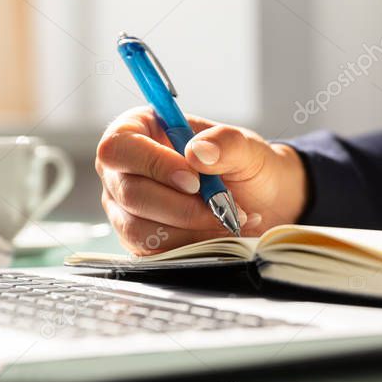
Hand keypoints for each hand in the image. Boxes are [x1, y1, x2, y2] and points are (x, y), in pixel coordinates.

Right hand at [96, 106, 307, 254]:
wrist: (261, 203)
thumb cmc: (245, 166)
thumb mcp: (246, 147)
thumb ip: (226, 143)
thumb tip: (198, 152)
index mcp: (139, 129)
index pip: (121, 147)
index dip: (154, 164)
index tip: (194, 180)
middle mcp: (123, 169)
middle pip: (129, 192)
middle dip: (180, 206)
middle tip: (221, 206)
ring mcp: (126, 207)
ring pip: (138, 228)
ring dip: (188, 229)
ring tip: (226, 220)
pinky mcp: (138, 240)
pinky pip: (151, 251)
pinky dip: (189, 246)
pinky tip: (216, 234)